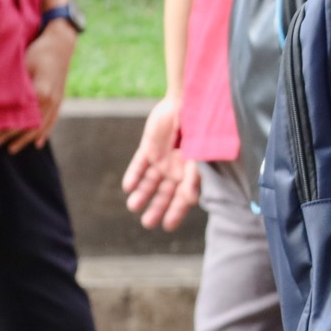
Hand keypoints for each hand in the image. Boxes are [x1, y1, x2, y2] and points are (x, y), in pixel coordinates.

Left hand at [0, 22, 74, 152]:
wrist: (61, 44)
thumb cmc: (39, 52)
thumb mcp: (23, 65)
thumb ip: (16, 86)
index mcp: (41, 93)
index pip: (22, 118)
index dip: (7, 128)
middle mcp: (51, 100)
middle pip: (31, 126)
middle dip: (12, 137)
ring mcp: (57, 101)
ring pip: (42, 127)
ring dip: (26, 139)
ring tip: (12, 148)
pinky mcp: (60, 99)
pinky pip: (53, 121)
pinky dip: (45, 133)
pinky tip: (39, 143)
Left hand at [122, 95, 200, 229]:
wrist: (190, 103)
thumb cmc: (202, 130)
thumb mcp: (200, 157)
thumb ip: (194, 178)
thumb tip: (191, 201)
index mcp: (191, 173)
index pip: (183, 198)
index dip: (176, 212)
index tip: (167, 226)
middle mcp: (176, 169)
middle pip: (164, 193)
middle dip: (156, 209)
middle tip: (148, 224)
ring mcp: (162, 158)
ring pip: (149, 182)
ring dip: (142, 195)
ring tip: (133, 206)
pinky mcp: (149, 148)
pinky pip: (139, 165)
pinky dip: (133, 176)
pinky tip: (128, 188)